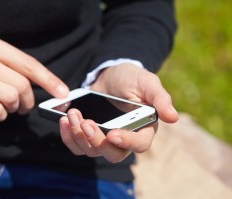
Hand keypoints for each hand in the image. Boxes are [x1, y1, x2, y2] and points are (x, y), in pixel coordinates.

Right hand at [0, 36, 68, 120]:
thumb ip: (14, 69)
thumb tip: (46, 84)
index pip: (29, 64)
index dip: (49, 80)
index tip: (63, 92)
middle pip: (22, 85)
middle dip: (28, 101)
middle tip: (23, 108)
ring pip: (11, 98)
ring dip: (13, 109)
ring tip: (6, 108)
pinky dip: (0, 116)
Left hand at [59, 63, 177, 162]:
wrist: (110, 75)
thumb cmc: (132, 78)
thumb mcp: (146, 82)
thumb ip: (159, 98)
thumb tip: (173, 117)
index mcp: (143, 128)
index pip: (139, 144)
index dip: (127, 142)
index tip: (112, 133)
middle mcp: (124, 138)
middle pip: (112, 154)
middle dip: (97, 141)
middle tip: (87, 122)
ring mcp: (104, 139)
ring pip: (91, 151)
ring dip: (79, 136)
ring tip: (72, 115)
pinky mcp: (88, 135)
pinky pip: (76, 145)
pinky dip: (68, 136)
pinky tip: (63, 120)